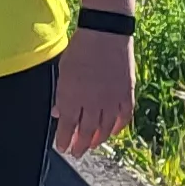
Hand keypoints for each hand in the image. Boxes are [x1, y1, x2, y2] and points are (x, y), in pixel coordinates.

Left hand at [55, 29, 135, 156]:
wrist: (106, 33)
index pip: (67, 127)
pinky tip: (112, 132)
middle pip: (86, 132)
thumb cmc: (81, 49)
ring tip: (92, 145)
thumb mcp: (63, 70)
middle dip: (79, 145)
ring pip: (105, 128)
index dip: (64, 140)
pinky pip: (123, 118)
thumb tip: (57, 112)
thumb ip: (62, 95)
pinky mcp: (127, 94)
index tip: (62, 147)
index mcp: (73, 97)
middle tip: (76, 152)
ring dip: (97, 140)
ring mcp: (112, 99)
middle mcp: (93, 103)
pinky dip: (118, 127)